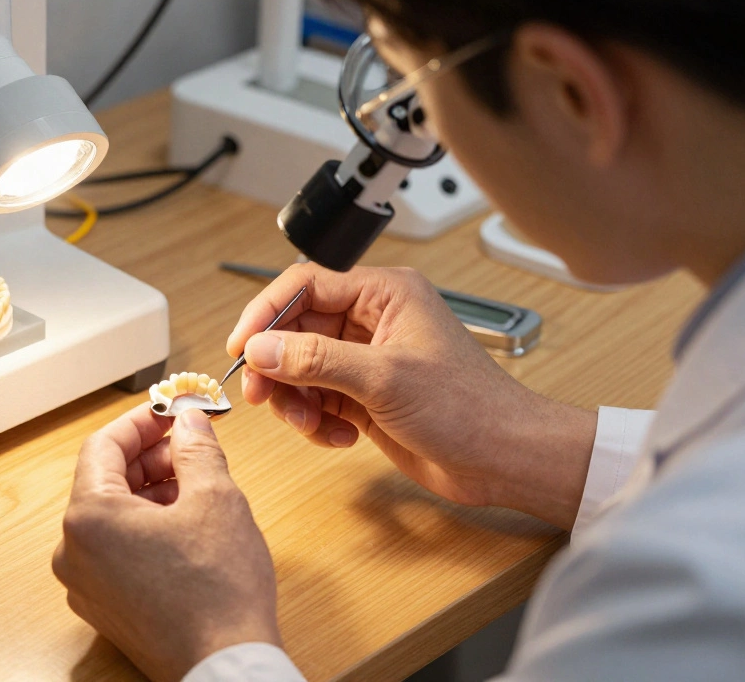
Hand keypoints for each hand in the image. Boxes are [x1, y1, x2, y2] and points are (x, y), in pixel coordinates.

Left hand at [53, 405, 280, 681]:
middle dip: (149, 458)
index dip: (140, 422)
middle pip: (104, 481)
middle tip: (191, 446)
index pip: (102, 446)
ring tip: (197, 487)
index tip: (170, 412)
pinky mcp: (105, 609)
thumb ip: (196, 449)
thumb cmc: (219, 591)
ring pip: (112, 518)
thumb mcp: (216, 498)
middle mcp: (74, 552)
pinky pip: (116, 551)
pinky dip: (145, 529)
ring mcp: (85, 585)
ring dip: (150, 493)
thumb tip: (189, 423)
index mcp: (88, 519)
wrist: (224, 667)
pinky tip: (186, 526)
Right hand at [227, 264, 597, 528]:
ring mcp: (368, 360)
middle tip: (262, 396)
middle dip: (277, 366)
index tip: (241, 346)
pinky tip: (339, 438)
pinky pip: (318, 399)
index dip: (266, 312)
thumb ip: (316, 359)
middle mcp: (373, 321)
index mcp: (384, 294)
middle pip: (296, 330)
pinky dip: (317, 421)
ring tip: (311, 425)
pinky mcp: (366, 396)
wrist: (503, 458)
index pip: (306, 285)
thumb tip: (262, 348)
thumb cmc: (469, 408)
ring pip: (301, 369)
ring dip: (296, 400)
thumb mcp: (383, 377)